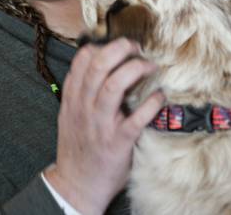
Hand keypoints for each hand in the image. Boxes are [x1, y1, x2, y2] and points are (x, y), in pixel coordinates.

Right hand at [44, 38, 163, 214]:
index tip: (119, 47)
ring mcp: (101, 124)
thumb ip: (80, 91)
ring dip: (136, 69)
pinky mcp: (119, 142)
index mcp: (73, 99)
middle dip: (121, 49)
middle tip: (136, 48)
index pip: (82, 60)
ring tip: (150, 66)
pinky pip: (137, 118)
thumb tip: (97, 64)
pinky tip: (160, 95)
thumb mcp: (70, 115)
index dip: (103, 46)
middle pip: (99, 65)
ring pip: (114, 85)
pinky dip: (151, 103)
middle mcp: (85, 107)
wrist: (77, 185)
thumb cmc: (79, 147)